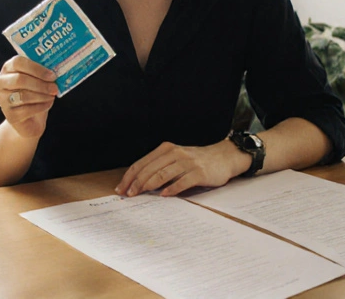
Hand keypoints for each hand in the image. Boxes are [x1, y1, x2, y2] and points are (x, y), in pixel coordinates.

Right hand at [0, 55, 57, 138]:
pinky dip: (41, 106)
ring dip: (42, 95)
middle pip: (19, 79)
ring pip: (23, 96)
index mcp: (7, 68)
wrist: (30, 118)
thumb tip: (56, 70)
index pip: (17, 62)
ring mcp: (2, 100)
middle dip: (40, 84)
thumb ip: (42, 72)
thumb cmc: (35, 93)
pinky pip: (27, 110)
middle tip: (54, 87)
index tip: (52, 75)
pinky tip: (47, 104)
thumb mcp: (38, 79)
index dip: (36, 68)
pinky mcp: (9, 115)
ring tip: (52, 96)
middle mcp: (0, 83)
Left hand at [115, 139, 251, 197]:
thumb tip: (138, 184)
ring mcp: (187, 162)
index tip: (121, 188)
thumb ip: (160, 167)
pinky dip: (171, 189)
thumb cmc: (196, 160)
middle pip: (149, 169)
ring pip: (162, 174)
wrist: (223, 157)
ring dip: (149, 185)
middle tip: (128, 194)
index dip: (129, 176)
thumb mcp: (176, 158)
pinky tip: (164, 196)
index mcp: (166, 149)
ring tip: (140, 195)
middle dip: (136, 182)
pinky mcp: (199, 172)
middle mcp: (175, 153)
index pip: (142, 163)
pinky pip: (182, 181)